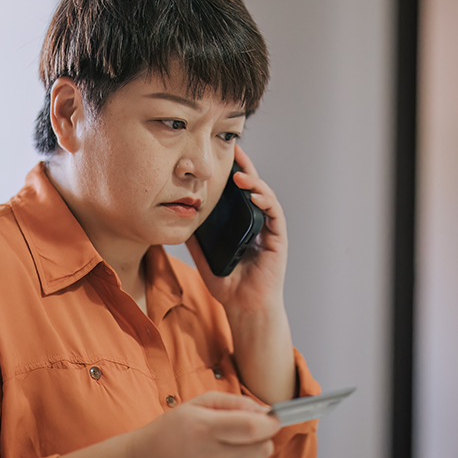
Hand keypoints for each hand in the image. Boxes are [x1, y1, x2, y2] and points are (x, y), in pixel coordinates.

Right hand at [128, 391, 280, 457]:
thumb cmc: (172, 430)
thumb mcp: (198, 404)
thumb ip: (235, 402)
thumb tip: (266, 411)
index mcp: (205, 429)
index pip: (252, 428)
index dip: (270, 422)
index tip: (271, 419)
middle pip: (262, 450)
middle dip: (264, 438)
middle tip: (250, 434)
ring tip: (243, 452)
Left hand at [186, 143, 286, 316]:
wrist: (244, 307)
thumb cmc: (228, 285)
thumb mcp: (204, 258)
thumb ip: (195, 240)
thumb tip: (179, 221)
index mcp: (243, 225)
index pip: (240, 193)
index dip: (234, 173)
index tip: (224, 156)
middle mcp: (259, 224)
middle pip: (255, 188)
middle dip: (246, 168)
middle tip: (235, 150)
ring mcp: (270, 230)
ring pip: (266, 196)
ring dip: (254, 182)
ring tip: (239, 174)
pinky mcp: (278, 239)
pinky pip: (274, 214)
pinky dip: (265, 200)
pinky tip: (252, 193)